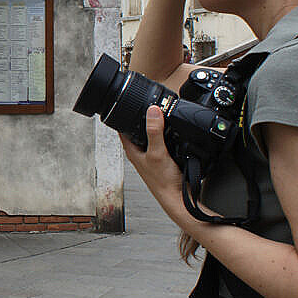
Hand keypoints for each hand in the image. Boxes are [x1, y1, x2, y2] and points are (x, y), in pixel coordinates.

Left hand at [120, 106, 187, 228]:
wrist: (176, 198)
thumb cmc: (163, 182)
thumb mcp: (158, 152)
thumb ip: (154, 132)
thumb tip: (152, 111)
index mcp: (132, 150)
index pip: (121, 127)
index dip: (122, 113)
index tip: (127, 100)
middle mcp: (139, 152)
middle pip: (137, 129)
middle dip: (142, 116)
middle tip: (149, 103)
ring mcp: (150, 155)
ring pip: (150, 135)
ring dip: (156, 125)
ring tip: (162, 114)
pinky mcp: (162, 159)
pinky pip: (162, 142)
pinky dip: (166, 135)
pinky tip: (174, 132)